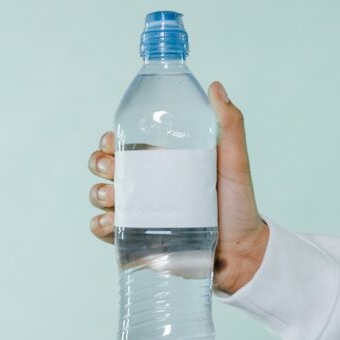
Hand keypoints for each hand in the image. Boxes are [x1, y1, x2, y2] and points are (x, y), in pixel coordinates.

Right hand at [89, 81, 267, 294]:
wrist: (241, 252)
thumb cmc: (238, 205)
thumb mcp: (235, 162)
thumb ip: (230, 125)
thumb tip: (215, 86)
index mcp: (161, 162)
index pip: (123, 144)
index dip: (109, 140)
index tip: (113, 141)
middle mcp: (145, 185)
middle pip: (104, 167)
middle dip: (98, 163)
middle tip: (113, 169)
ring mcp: (138, 212)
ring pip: (100, 196)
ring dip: (98, 193)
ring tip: (114, 197)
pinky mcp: (135, 240)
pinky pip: (105, 230)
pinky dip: (100, 225)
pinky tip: (112, 222)